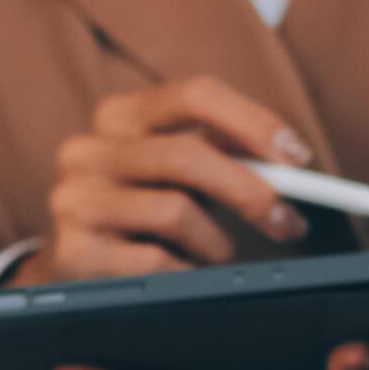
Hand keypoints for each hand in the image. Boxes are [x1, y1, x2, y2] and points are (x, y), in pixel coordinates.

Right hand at [21, 77, 314, 284]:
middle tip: (286, 221)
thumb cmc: (139, 214)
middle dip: (250, 190)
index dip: (253, 122)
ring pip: (173, 211)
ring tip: (217, 255)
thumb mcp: (173, 173)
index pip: (194, 95)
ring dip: (216, 242)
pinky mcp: (73, 252)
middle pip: (188, 155)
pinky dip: (187, 273)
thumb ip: (220, 155)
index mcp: (119, 116)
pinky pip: (155, 262)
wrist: (72, 267)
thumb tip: (291, 163)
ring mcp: (75, 200)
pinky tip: (184, 274)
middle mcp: (88, 150)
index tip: (296, 156)